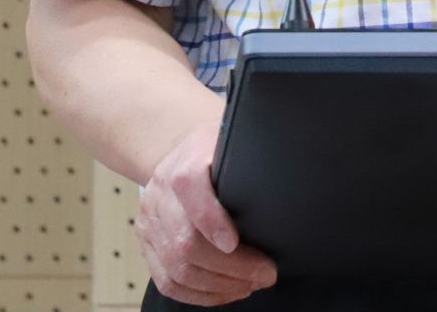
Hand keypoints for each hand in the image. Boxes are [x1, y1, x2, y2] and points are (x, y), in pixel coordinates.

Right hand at [136, 118, 277, 305]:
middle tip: (265, 272)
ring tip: (250, 283)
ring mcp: (149, 222)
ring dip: (219, 285)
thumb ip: (252, 156)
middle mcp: (160, 193)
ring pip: (177, 269)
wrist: (178, 155)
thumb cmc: (215, 153)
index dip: (210, 219)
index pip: (189, 186)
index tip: (235, 243)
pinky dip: (200, 294)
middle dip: (231, 266)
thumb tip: (290, 175)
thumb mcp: (233, 141)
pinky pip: (168, 282)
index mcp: (184, 162)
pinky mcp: (147, 246)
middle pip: (186, 241)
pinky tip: (225, 291)